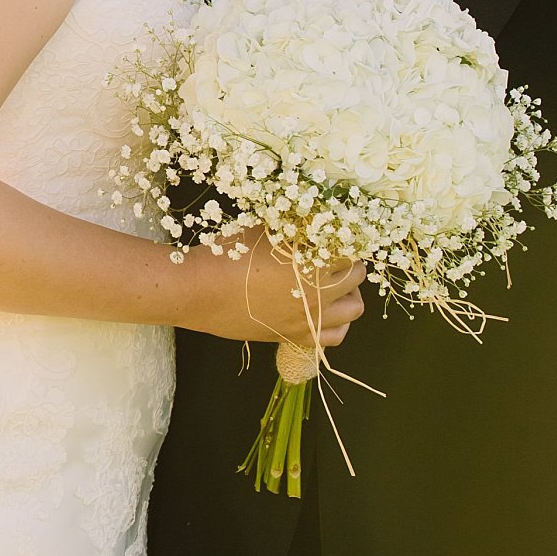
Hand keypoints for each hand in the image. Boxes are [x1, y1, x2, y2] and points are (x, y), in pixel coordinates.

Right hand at [183, 227, 366, 348]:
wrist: (200, 292)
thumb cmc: (228, 256)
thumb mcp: (263, 231)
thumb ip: (293, 228)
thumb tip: (311, 218)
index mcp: (313, 264)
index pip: (350, 249)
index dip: (346, 237)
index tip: (337, 231)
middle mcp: (319, 294)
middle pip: (357, 277)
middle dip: (349, 262)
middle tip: (334, 254)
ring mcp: (309, 320)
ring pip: (354, 309)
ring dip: (349, 292)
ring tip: (333, 282)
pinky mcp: (296, 336)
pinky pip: (335, 337)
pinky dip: (338, 323)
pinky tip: (325, 310)